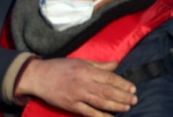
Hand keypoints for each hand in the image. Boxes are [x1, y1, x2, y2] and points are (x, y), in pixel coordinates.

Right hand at [14, 58, 136, 116]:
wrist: (38, 76)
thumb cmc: (59, 66)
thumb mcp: (79, 61)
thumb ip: (99, 65)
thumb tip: (116, 64)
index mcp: (86, 69)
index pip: (109, 77)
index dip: (122, 84)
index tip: (132, 88)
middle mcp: (83, 81)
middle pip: (108, 91)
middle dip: (123, 96)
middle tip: (134, 100)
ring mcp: (77, 94)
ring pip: (101, 102)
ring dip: (116, 106)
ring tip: (127, 107)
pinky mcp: (71, 105)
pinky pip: (89, 112)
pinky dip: (101, 116)